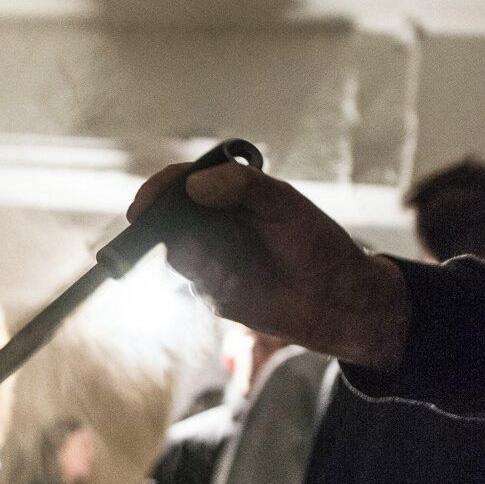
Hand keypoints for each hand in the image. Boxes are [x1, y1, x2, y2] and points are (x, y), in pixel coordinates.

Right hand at [128, 160, 408, 369]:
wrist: (338, 299)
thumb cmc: (316, 244)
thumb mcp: (284, 203)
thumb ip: (242, 186)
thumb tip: (194, 186)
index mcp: (228, 197)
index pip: (181, 184)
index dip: (159, 190)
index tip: (146, 203)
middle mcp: (214, 226)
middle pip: (168, 219)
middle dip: (159, 224)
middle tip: (160, 229)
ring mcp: (212, 259)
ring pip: (177, 254)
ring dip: (190, 256)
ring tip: (220, 263)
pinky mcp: (215, 293)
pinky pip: (195, 285)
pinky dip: (208, 282)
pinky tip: (235, 283)